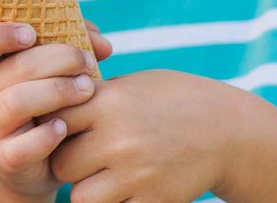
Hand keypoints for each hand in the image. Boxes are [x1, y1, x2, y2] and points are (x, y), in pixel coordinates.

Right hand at [0, 21, 110, 198]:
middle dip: (59, 59)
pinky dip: (49, 135)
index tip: (30, 34)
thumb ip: (75, 41)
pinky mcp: (7, 158)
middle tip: (87, 62)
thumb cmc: (45, 97)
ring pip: (17, 102)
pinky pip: (25, 145)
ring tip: (87, 89)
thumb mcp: (52, 65)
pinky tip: (64, 127)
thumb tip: (102, 45)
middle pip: (14, 68)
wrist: (33, 159)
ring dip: (59, 91)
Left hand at [50, 70, 250, 202]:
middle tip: (84, 157)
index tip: (65, 128)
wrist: (228, 131)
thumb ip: (94, 97)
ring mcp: (137, 175)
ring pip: (81, 196)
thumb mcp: (133, 85)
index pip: (53, 120)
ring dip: (88, 189)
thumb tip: (48, 103)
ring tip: (104, 175)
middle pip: (62, 164)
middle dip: (68, 163)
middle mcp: (120, 139)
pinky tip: (127, 188)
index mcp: (110, 103)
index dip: (55, 126)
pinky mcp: (155, 201)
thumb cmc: (174, 100)